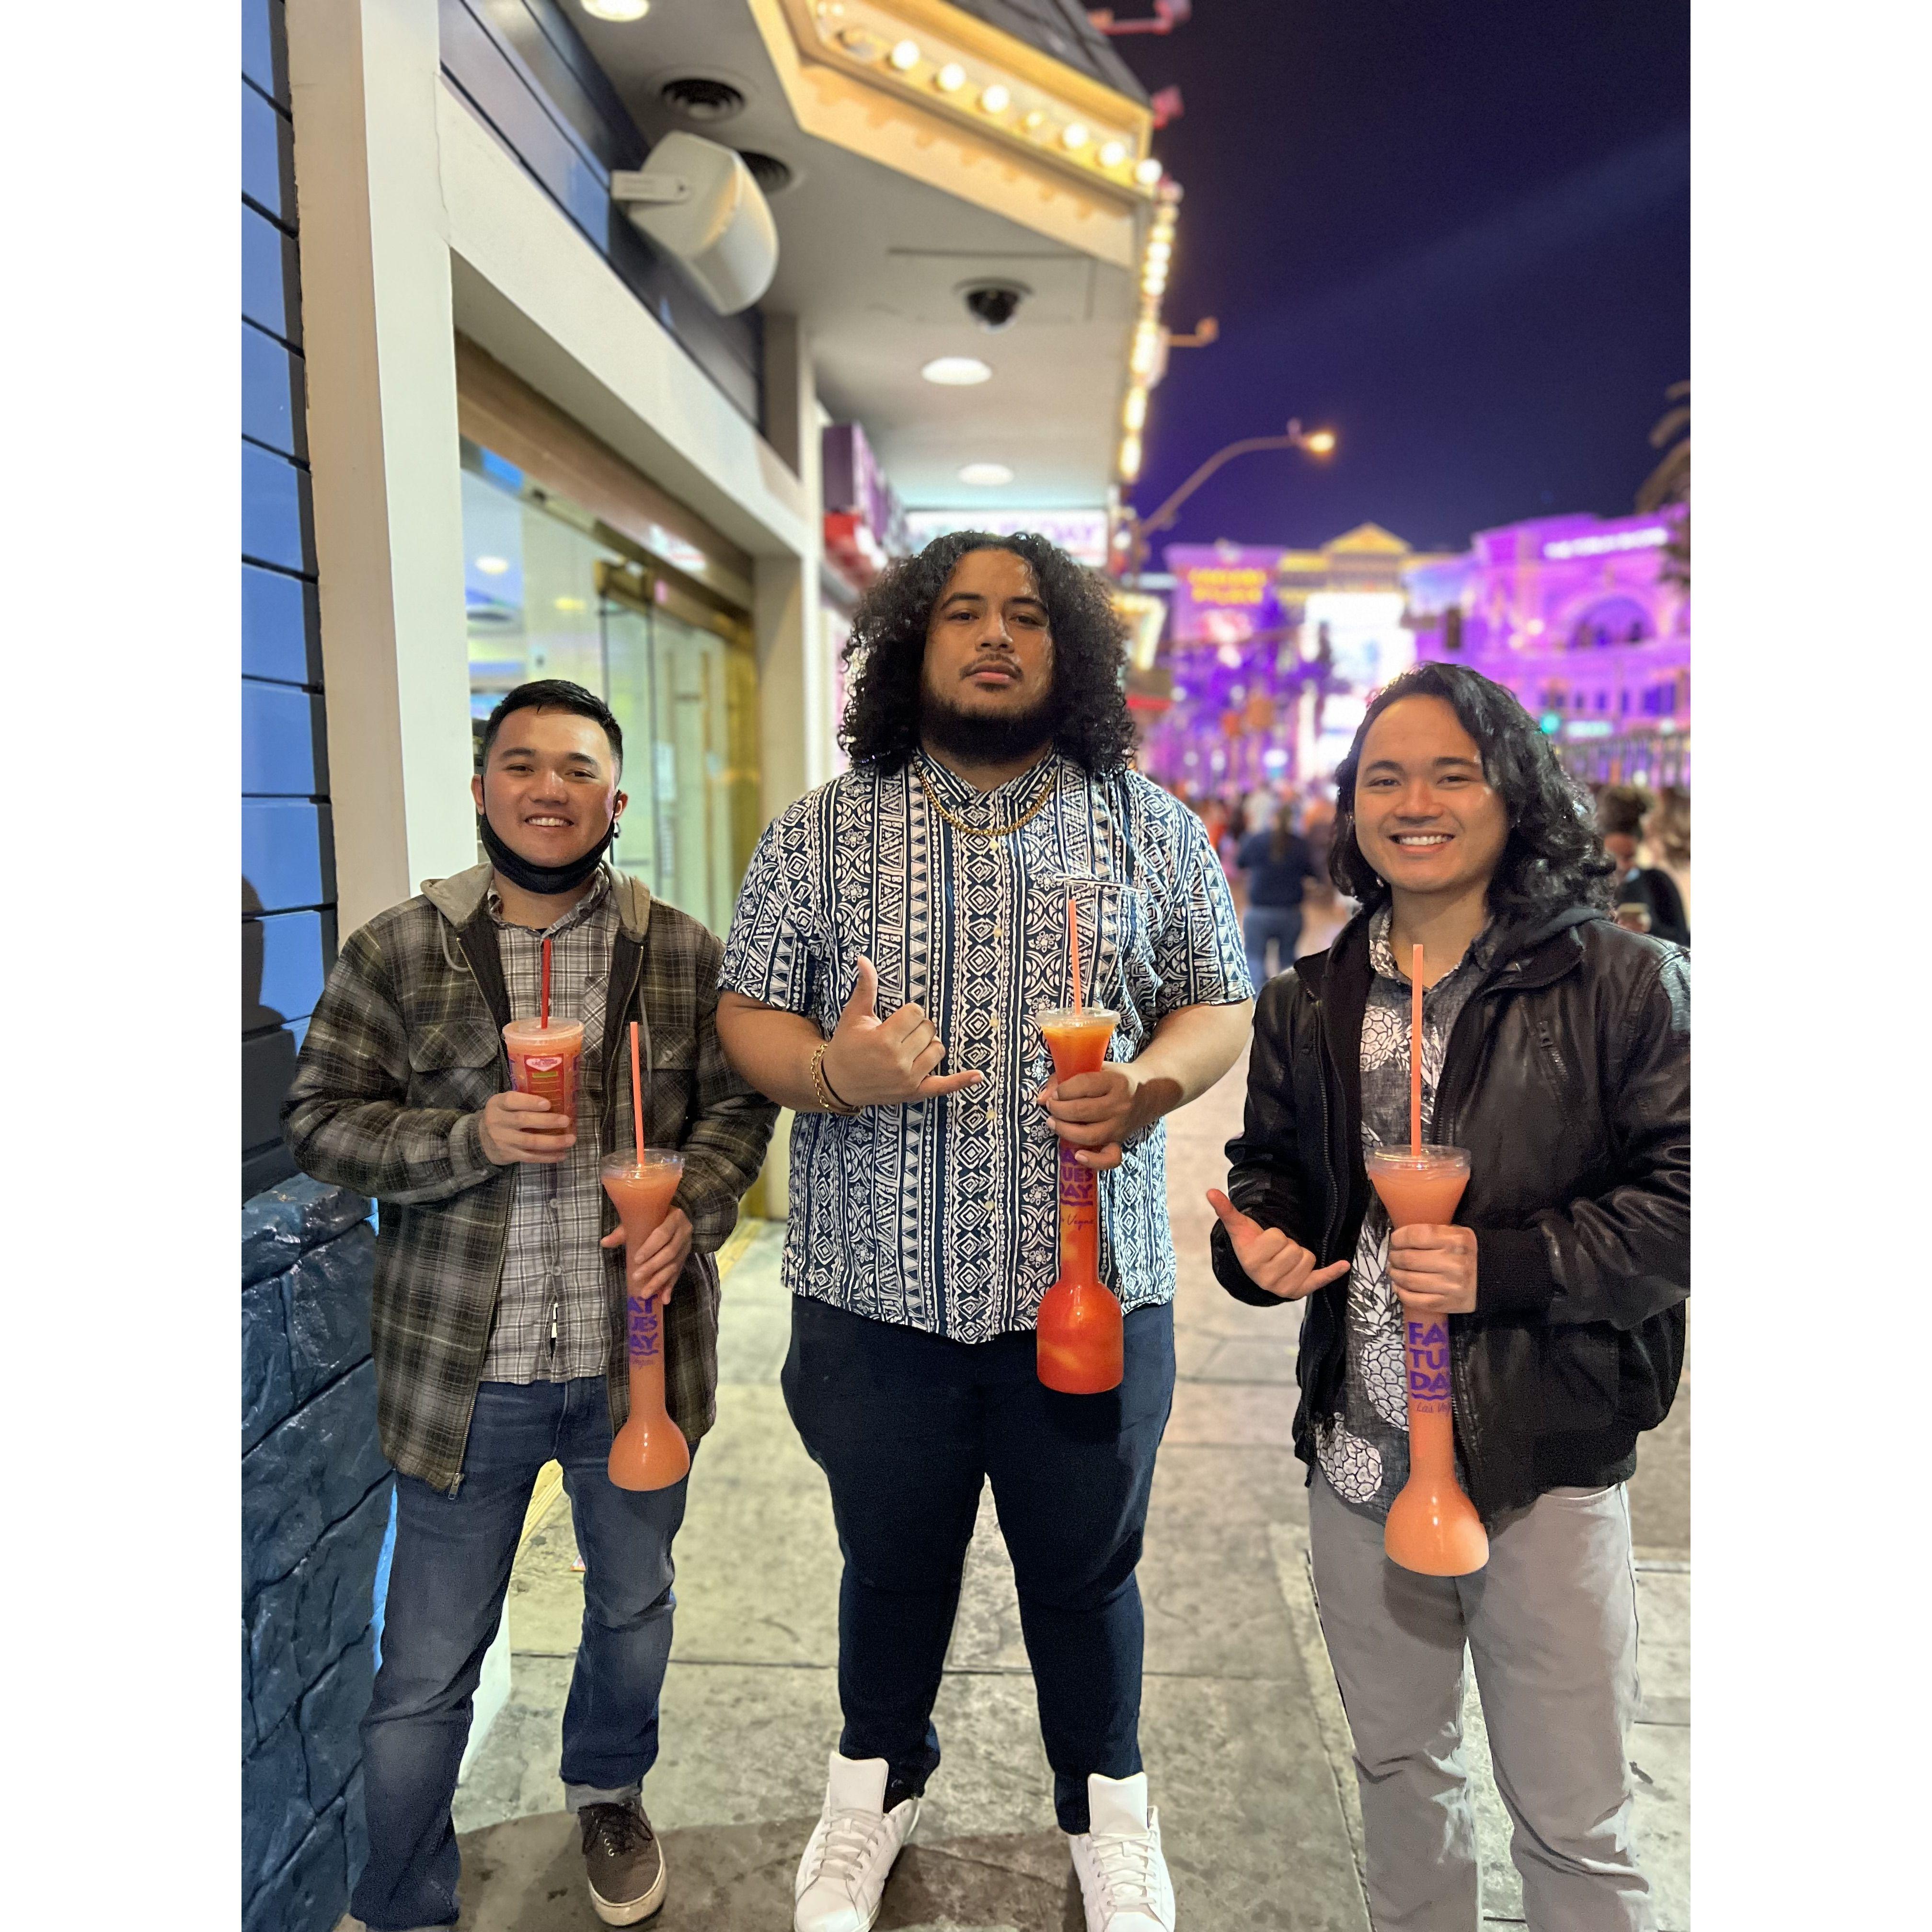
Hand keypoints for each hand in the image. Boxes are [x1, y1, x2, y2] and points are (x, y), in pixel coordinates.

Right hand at [479, 1090, 574, 1164]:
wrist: (481, 1140)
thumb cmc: (502, 1116)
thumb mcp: (504, 1103)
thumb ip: (522, 1099)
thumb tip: (556, 1095)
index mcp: (497, 1104)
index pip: (511, 1100)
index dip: (530, 1102)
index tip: (548, 1103)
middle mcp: (497, 1121)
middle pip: (523, 1120)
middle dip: (547, 1121)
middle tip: (566, 1120)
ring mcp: (502, 1140)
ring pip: (529, 1142)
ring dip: (553, 1141)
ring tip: (570, 1139)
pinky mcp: (509, 1155)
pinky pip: (530, 1157)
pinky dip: (548, 1157)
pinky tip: (562, 1154)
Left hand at [600, 1206, 692, 1305]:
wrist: (670, 1216)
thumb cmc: (652, 1218)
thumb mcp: (638, 1221)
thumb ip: (622, 1232)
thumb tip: (604, 1242)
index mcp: (675, 1217)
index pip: (663, 1234)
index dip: (650, 1248)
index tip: (636, 1259)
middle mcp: (684, 1232)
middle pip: (669, 1252)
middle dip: (652, 1266)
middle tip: (636, 1277)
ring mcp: (686, 1246)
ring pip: (673, 1266)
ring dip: (659, 1281)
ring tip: (645, 1293)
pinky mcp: (685, 1258)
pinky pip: (678, 1274)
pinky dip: (670, 1287)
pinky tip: (664, 1299)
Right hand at [819, 957, 985, 1106]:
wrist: (837, 1082)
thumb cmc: (846, 1045)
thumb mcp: (854, 1015)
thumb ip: (866, 987)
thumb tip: (864, 959)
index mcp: (884, 1039)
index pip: (916, 1013)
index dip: (907, 1014)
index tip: (894, 1022)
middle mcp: (899, 1061)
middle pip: (929, 1030)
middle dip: (916, 1028)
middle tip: (898, 1035)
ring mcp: (909, 1079)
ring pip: (938, 1050)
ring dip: (929, 1045)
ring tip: (909, 1048)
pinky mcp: (915, 1093)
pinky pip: (944, 1087)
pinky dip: (961, 1082)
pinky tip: (978, 1076)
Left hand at [1038, 1062, 1151, 1171]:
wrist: (1149, 1092)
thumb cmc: (1115, 1078)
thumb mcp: (1096, 1068)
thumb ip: (1066, 1077)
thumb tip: (1041, 1098)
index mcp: (1115, 1081)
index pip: (1083, 1085)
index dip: (1062, 1090)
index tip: (1056, 1092)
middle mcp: (1120, 1105)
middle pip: (1082, 1111)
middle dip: (1059, 1109)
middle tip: (1051, 1106)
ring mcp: (1121, 1126)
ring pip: (1090, 1135)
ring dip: (1065, 1130)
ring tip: (1053, 1122)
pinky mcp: (1121, 1141)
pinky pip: (1109, 1159)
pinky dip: (1093, 1161)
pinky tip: (1077, 1155)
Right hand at [1206, 1189, 1350, 1300]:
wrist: (1255, 1271)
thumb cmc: (1250, 1245)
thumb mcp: (1239, 1229)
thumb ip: (1226, 1211)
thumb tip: (1210, 1192)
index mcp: (1252, 1261)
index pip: (1278, 1237)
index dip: (1274, 1236)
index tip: (1265, 1242)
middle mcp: (1268, 1279)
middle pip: (1295, 1249)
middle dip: (1288, 1245)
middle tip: (1277, 1251)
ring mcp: (1285, 1288)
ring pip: (1308, 1258)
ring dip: (1300, 1255)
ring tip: (1285, 1259)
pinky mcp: (1300, 1291)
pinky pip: (1321, 1279)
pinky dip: (1332, 1272)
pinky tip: (1344, 1265)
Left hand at [1389, 1224, 1477, 1315]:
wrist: (1493, 1276)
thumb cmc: (1466, 1252)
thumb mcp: (1455, 1234)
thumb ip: (1431, 1232)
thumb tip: (1400, 1238)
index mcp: (1455, 1241)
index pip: (1416, 1236)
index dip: (1399, 1238)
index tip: (1395, 1240)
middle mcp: (1453, 1263)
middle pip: (1409, 1259)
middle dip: (1395, 1257)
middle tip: (1393, 1257)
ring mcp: (1451, 1286)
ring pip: (1409, 1280)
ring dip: (1395, 1275)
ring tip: (1394, 1271)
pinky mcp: (1448, 1304)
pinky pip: (1416, 1300)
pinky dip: (1402, 1293)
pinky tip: (1399, 1287)